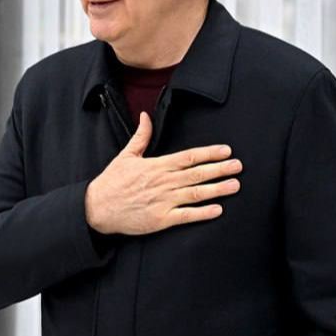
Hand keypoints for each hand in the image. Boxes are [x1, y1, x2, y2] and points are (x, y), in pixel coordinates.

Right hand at [84, 111, 241, 235]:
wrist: (97, 208)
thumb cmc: (112, 182)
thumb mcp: (126, 155)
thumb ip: (141, 136)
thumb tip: (146, 116)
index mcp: (157, 166)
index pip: (189, 157)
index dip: (209, 153)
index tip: (226, 151)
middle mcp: (163, 182)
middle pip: (197, 174)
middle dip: (220, 169)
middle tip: (239, 166)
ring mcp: (163, 201)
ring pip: (196, 193)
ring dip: (217, 189)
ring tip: (235, 185)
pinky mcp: (160, 219)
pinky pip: (186, 216)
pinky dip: (203, 213)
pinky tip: (218, 209)